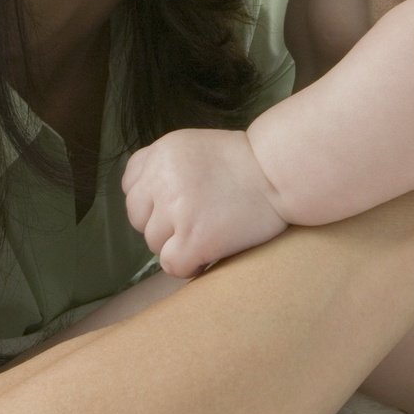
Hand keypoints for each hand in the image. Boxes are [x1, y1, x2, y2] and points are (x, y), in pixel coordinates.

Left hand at [121, 128, 288, 278]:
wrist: (282, 171)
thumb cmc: (247, 163)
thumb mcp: (195, 148)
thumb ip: (166, 167)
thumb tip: (147, 203)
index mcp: (161, 152)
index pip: (131, 186)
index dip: (152, 201)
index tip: (177, 204)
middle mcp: (162, 178)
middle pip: (139, 218)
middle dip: (163, 224)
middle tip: (196, 220)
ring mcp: (177, 209)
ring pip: (155, 244)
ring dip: (178, 245)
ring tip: (209, 233)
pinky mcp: (194, 237)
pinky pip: (172, 265)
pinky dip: (189, 265)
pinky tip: (209, 254)